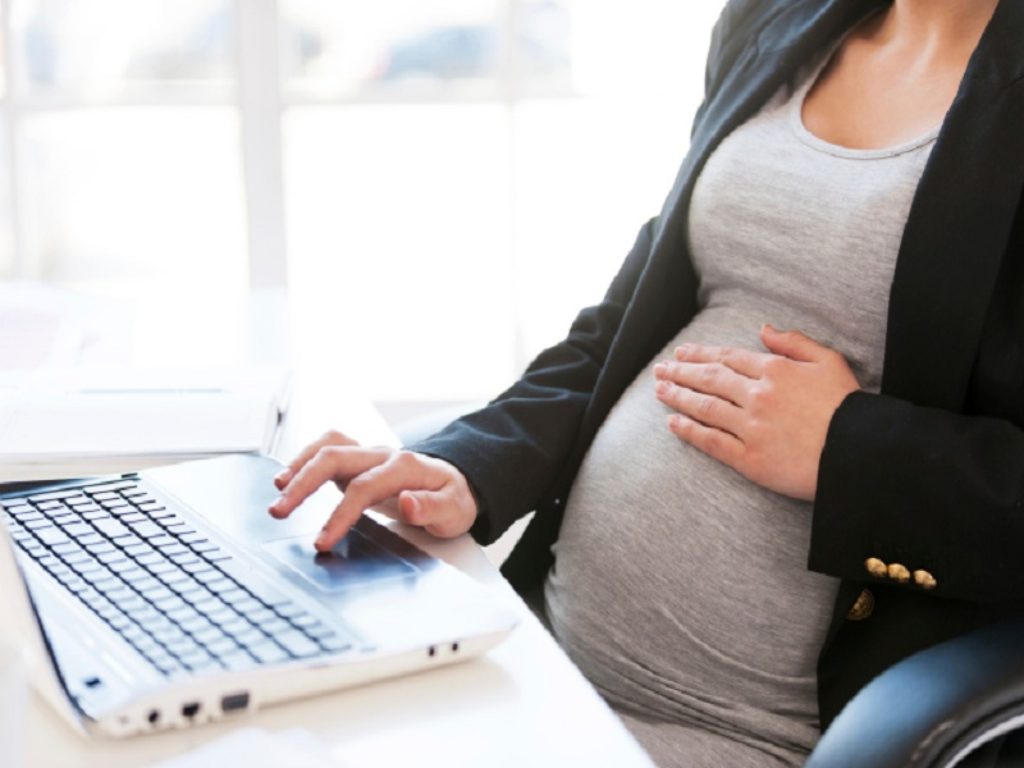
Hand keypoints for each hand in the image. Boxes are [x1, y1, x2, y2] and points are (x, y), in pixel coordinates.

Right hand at [269, 430, 478, 551]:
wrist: (456, 483)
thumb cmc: (453, 498)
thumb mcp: (454, 510)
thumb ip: (432, 507)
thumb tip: (407, 501)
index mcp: (405, 467)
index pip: (363, 488)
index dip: (340, 514)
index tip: (321, 541)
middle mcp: (382, 455)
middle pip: (335, 457)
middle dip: (304, 483)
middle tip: (279, 511)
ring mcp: (368, 455)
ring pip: (327, 447)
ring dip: (298, 466)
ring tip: (277, 492)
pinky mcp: (357, 462)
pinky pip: (326, 450)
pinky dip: (303, 459)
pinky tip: (287, 479)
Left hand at [653, 324, 860, 500]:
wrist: (859, 453)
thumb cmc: (848, 407)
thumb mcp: (829, 361)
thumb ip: (794, 343)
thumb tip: (763, 329)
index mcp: (775, 370)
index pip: (727, 358)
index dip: (701, 354)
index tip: (681, 353)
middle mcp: (757, 395)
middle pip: (709, 379)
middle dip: (681, 372)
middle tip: (660, 370)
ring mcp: (750, 427)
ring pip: (705, 407)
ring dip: (678, 397)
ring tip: (659, 390)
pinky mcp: (749, 458)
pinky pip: (711, 441)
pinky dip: (690, 431)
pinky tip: (673, 423)